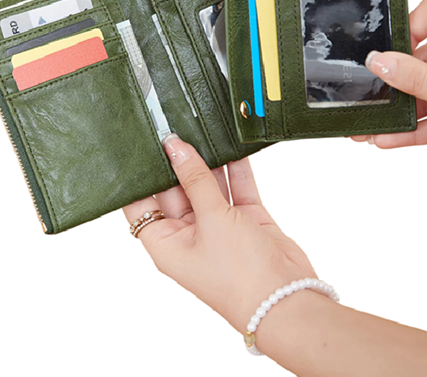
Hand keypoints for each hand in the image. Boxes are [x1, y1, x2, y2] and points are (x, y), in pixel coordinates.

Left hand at [122, 134, 315, 332]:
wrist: (288, 300)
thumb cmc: (240, 275)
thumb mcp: (212, 220)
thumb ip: (195, 179)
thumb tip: (175, 147)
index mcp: (167, 242)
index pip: (142, 204)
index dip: (139, 176)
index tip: (139, 146)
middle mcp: (189, 233)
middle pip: (176, 189)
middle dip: (178, 161)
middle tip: (175, 126)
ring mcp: (218, 225)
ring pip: (208, 185)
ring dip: (208, 162)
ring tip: (202, 127)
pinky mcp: (245, 219)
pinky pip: (236, 187)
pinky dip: (236, 169)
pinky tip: (232, 145)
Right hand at [351, 0, 426, 147]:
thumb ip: (418, 77)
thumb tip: (379, 63)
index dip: (412, 20)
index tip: (391, 41)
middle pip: (422, 61)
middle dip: (391, 85)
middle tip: (366, 95)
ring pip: (424, 94)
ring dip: (397, 113)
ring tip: (368, 126)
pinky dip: (414, 129)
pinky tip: (389, 137)